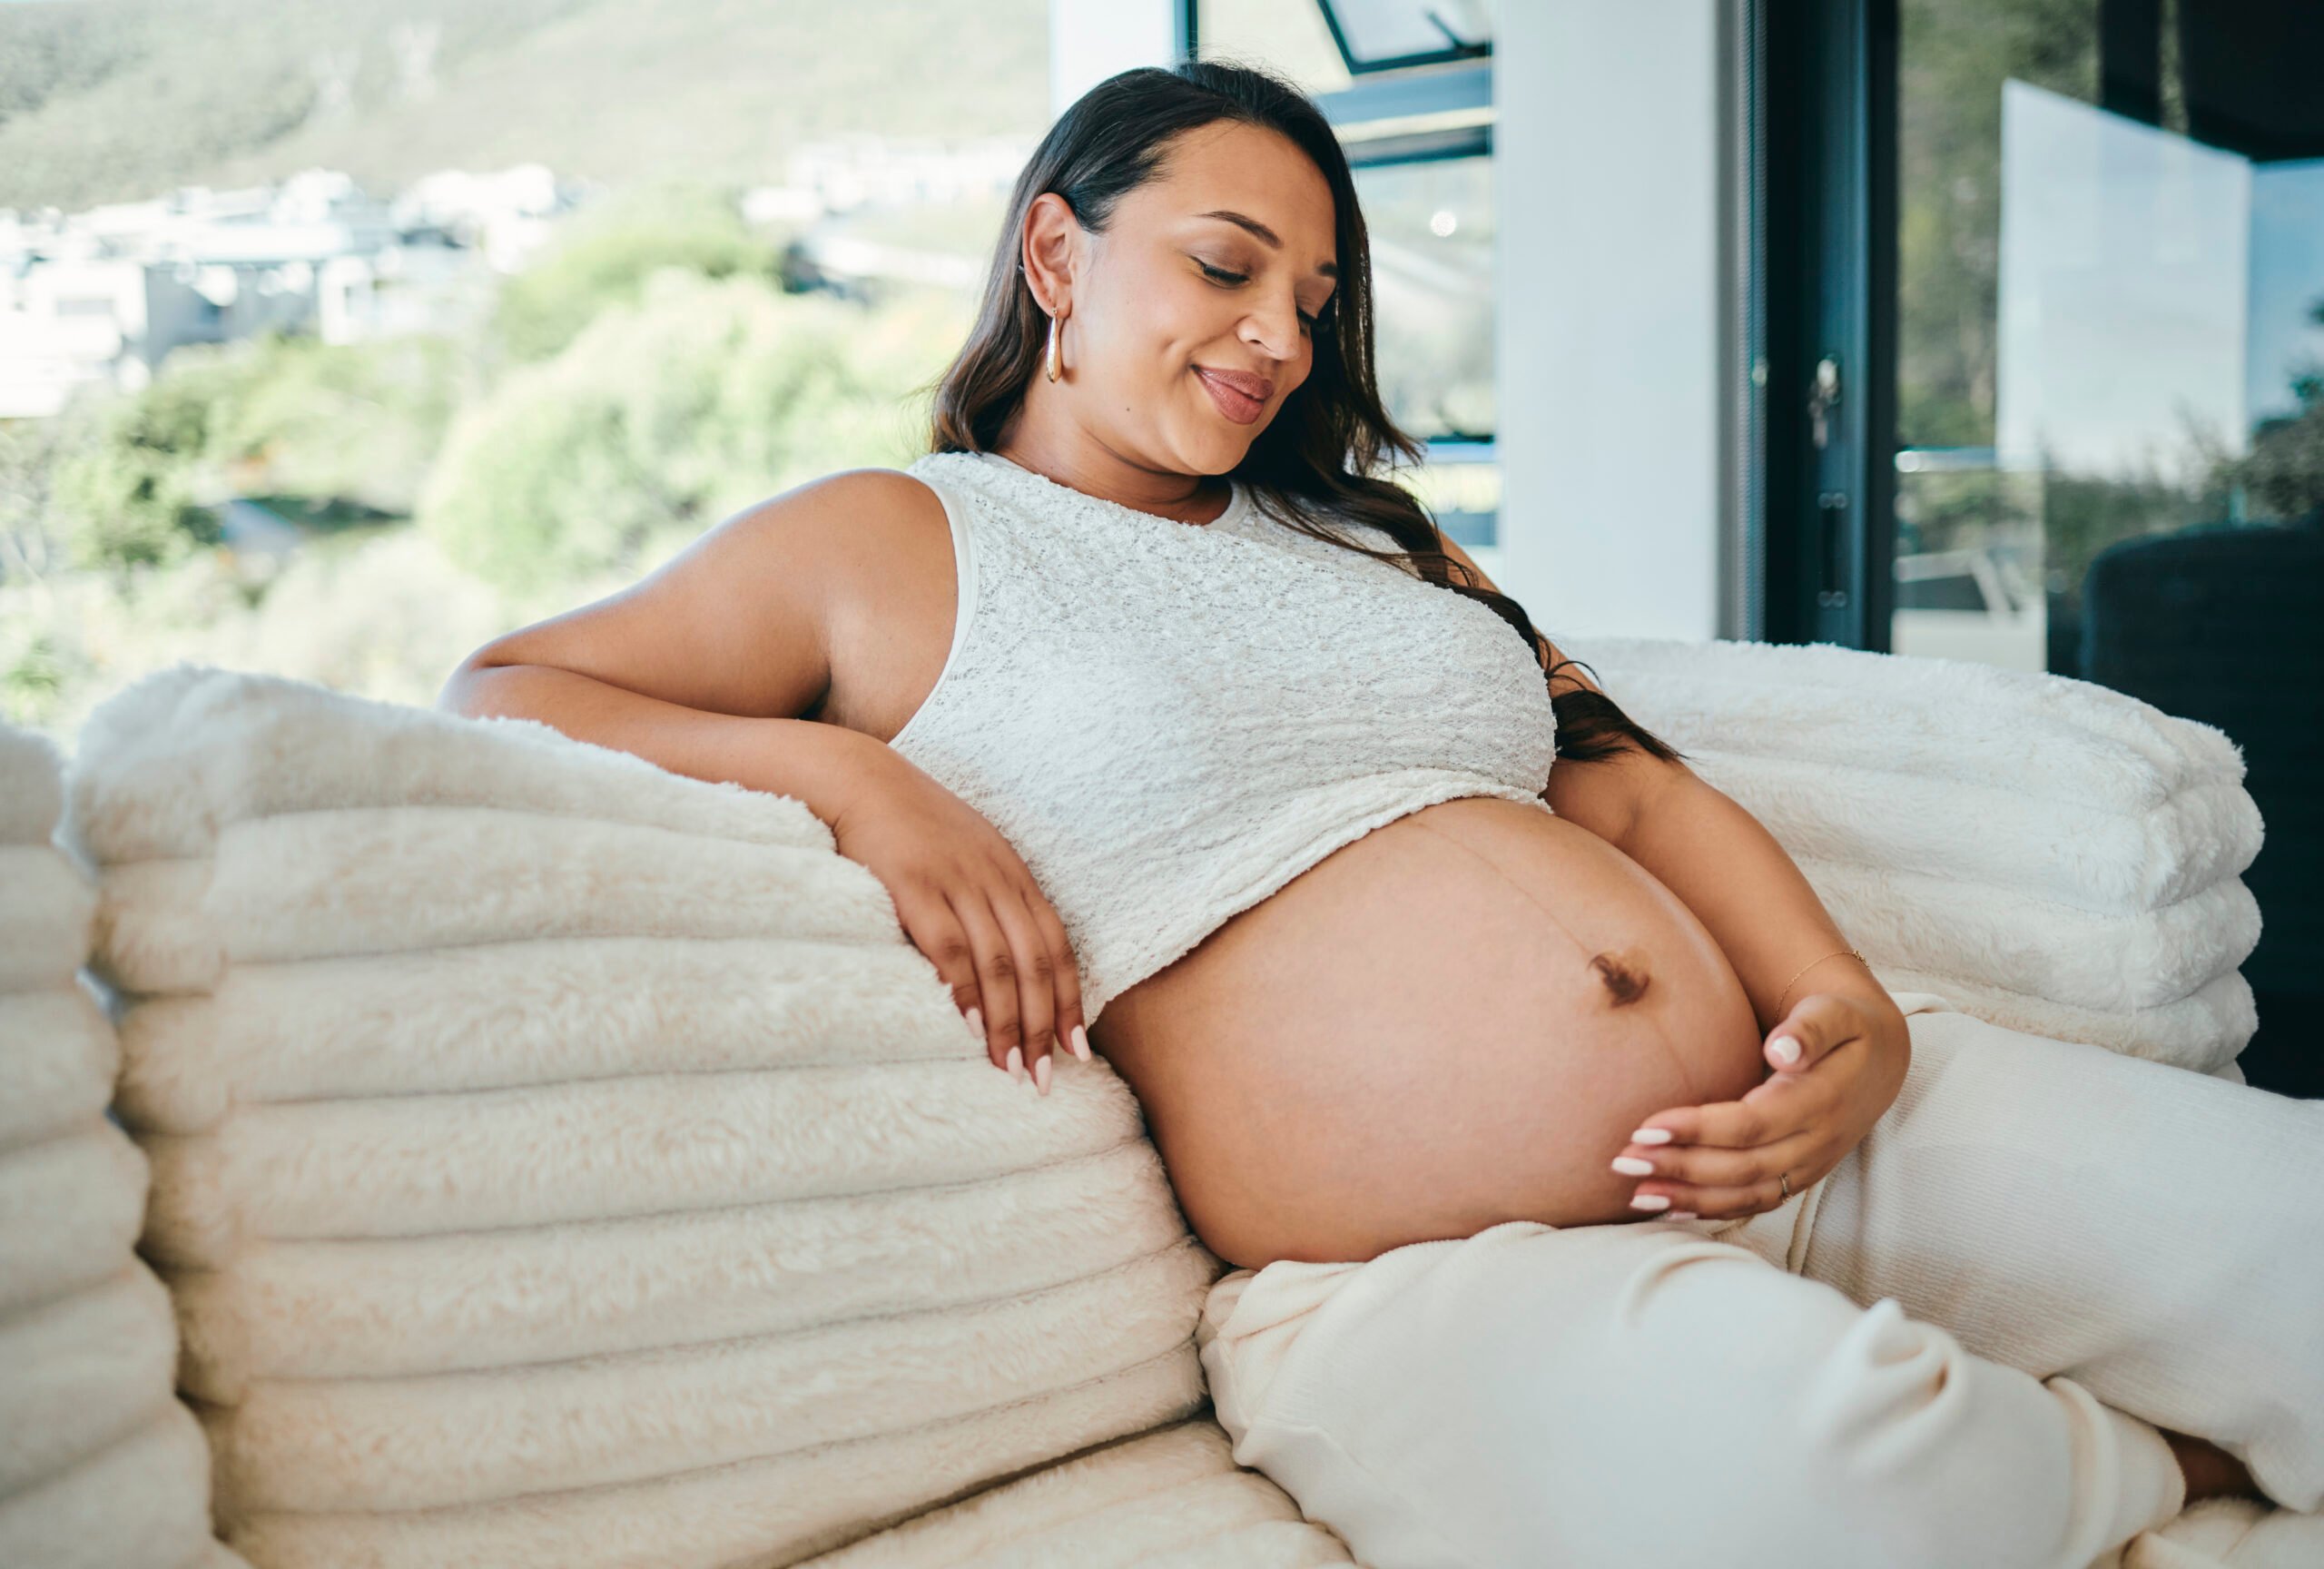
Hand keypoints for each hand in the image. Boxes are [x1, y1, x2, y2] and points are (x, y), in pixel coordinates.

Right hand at [831, 749, 1088, 1094]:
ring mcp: (957, 881)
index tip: (1077, 1051)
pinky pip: (950, 947)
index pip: (1056, 946)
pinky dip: (965, 991)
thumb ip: (987, 899)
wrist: (858, 777)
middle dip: (1044, 1025)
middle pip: (1034, 962)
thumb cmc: (908, 826)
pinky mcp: (915, 886)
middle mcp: (994, 878)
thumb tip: (1003, 963)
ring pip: (999, 963)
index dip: (1069, 1000)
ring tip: (1011, 1069)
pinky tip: (971, 1029)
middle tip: (1044, 1078)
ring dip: (1009, 1022)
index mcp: (1012, 873)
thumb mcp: (965, 854)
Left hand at [1611, 991, 1910, 1220]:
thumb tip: (1780, 1049)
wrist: (1881, 1059)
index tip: (1646, 1127)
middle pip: (1741, 1166)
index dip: (1698, 1130)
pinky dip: (1712, 1209)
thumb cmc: (1845, 1026)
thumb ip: (1809, 1029)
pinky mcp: (1800, 1177)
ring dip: (1689, 1197)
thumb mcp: (1836, 1013)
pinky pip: (1755, 1202)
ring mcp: (1810, 1166)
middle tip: (1622, 1160)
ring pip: (1745, 1193)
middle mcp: (1817, 1143)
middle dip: (1679, 1167)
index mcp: (1821, 1101)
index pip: (1751, 1124)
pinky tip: (1669, 1209)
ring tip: (1635, 1194)